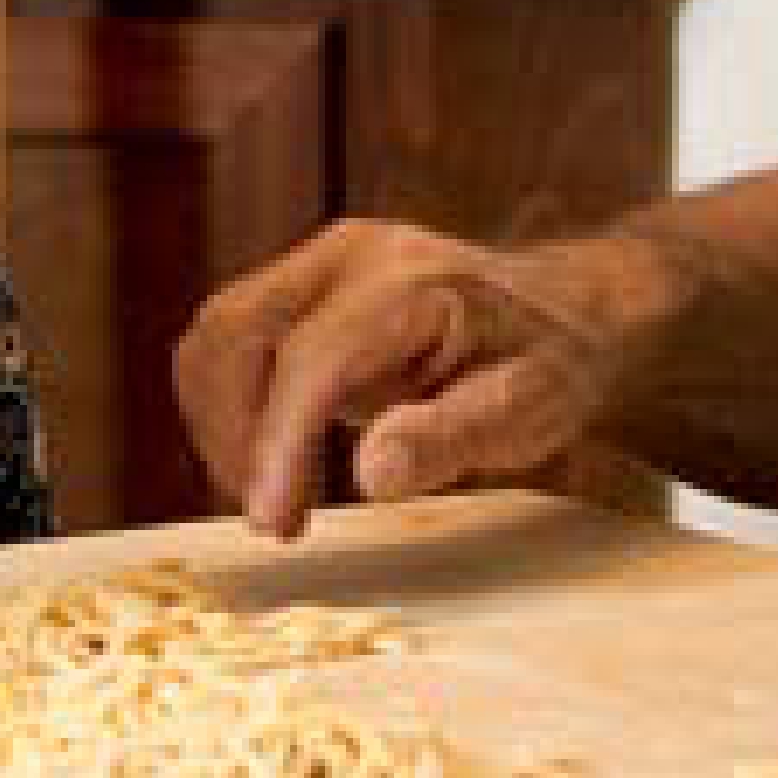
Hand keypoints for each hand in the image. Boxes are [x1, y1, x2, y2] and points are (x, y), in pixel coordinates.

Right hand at [174, 218, 642, 541]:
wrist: (560, 310)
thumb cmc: (548, 363)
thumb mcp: (528, 410)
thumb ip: (450, 439)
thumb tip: (373, 476)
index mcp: (408, 281)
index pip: (310, 356)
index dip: (276, 441)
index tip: (269, 519)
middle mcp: (347, 257)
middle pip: (236, 333)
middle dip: (235, 435)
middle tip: (275, 519)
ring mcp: (316, 268)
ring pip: (216, 337)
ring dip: (221, 425)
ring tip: (273, 497)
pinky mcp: (297, 291)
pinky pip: (229, 344)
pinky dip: (228, 408)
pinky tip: (272, 462)